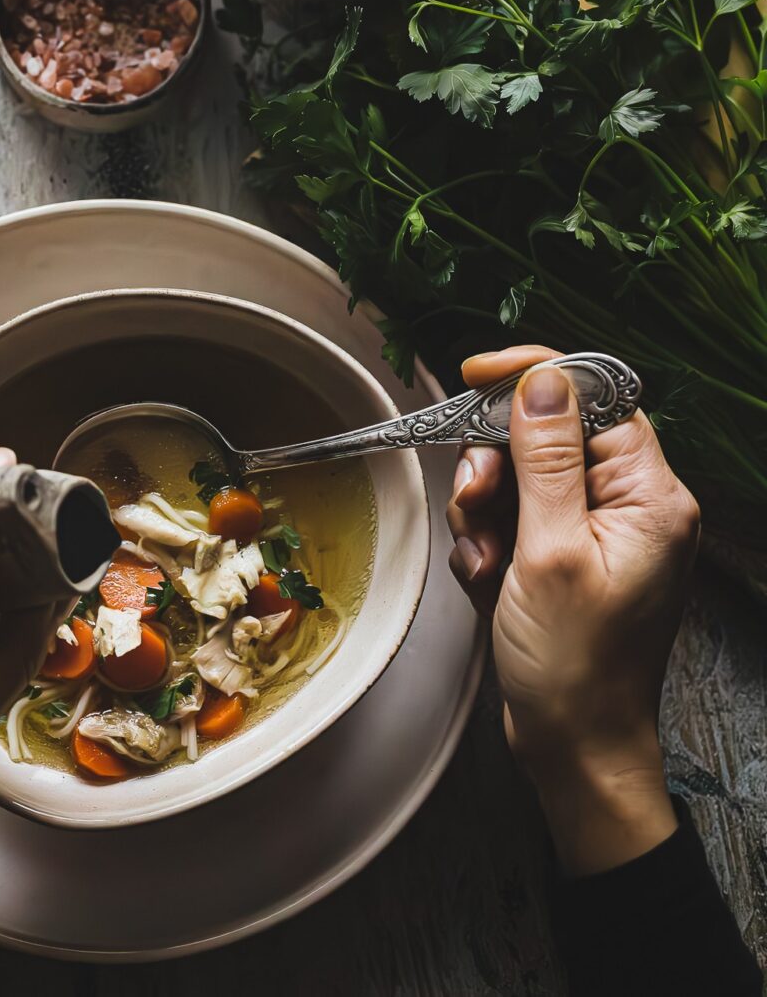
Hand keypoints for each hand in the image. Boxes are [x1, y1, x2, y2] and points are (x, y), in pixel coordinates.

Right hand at [446, 346, 699, 875]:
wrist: (574, 749)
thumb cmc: (576, 668)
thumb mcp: (550, 553)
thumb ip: (545, 460)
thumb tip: (544, 380)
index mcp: (651, 497)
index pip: (597, 397)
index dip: (535, 380)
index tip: (477, 376)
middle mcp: (631, 505)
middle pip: (548, 434)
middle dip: (497, 463)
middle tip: (474, 501)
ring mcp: (597, 531)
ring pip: (519, 474)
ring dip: (484, 509)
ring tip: (484, 560)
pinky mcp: (566, 554)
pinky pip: (512, 515)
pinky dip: (487, 540)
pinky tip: (487, 578)